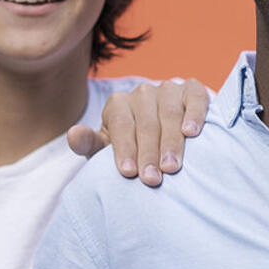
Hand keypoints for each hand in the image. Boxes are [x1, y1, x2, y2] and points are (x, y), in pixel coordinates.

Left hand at [67, 78, 209, 185]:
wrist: (167, 133)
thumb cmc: (134, 147)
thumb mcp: (109, 148)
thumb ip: (90, 144)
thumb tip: (73, 135)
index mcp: (118, 104)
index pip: (121, 125)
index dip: (125, 149)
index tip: (129, 173)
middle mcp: (142, 93)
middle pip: (146, 122)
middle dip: (148, 153)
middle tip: (152, 179)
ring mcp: (168, 89)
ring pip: (170, 112)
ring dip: (171, 141)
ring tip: (172, 167)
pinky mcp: (193, 90)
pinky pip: (195, 99)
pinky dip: (194, 114)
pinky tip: (192, 133)